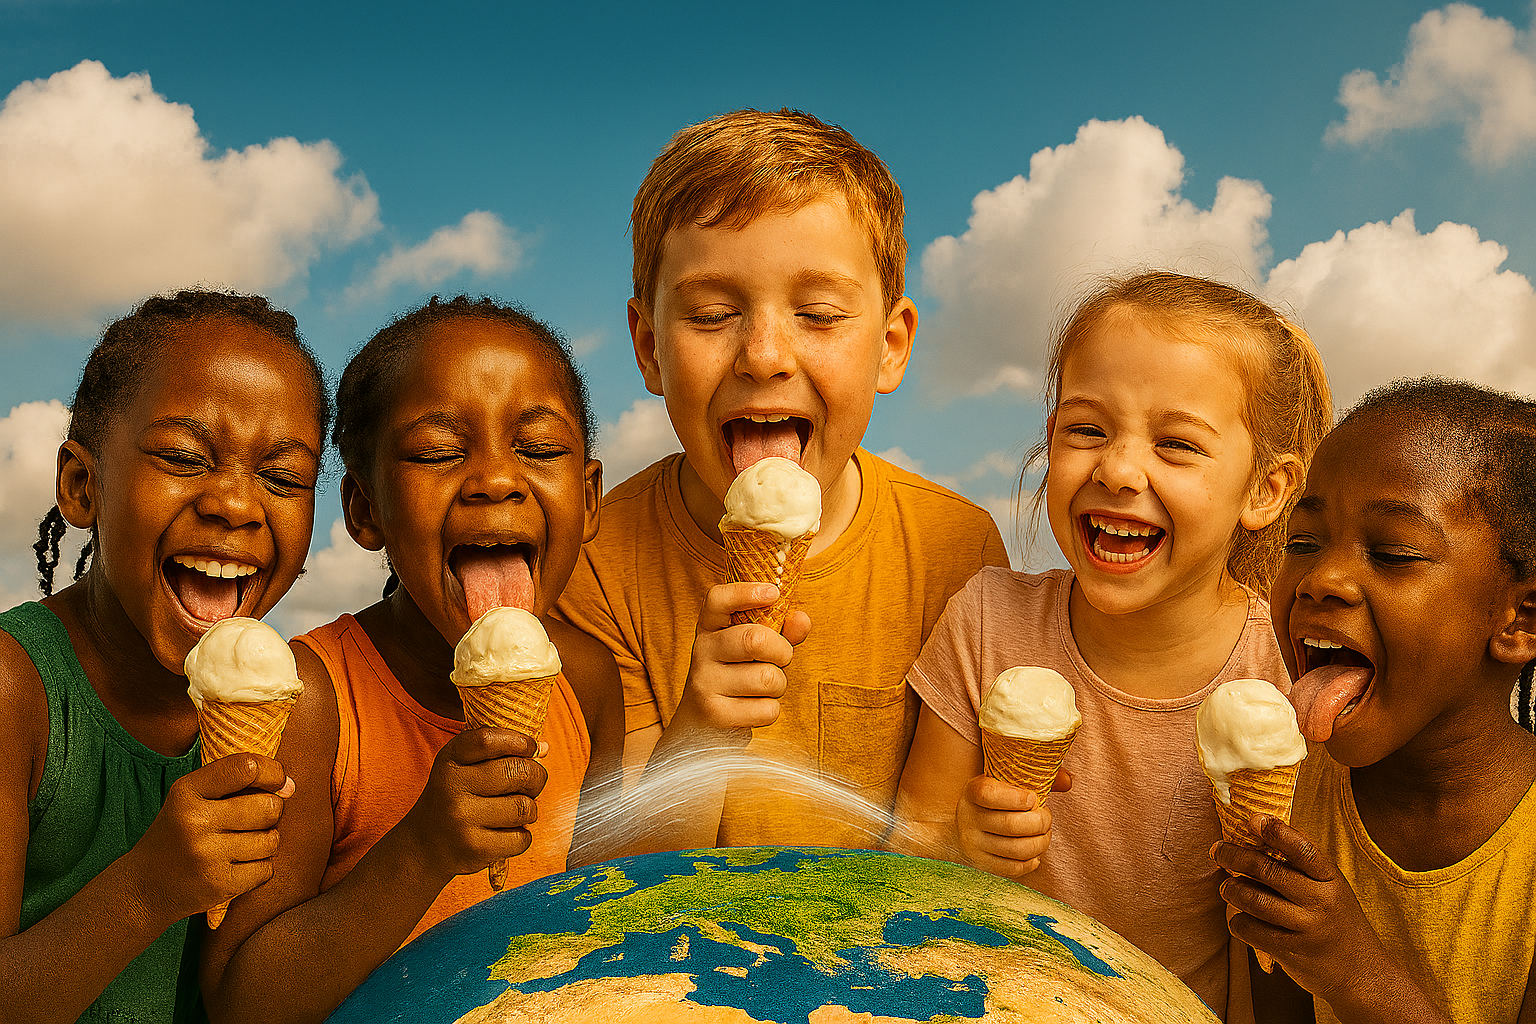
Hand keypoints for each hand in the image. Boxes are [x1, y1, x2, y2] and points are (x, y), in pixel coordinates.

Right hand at [133, 753, 294, 921]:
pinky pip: (266, 869)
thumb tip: (290, 786)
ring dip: (266, 842)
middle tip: (254, 820)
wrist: (143, 889)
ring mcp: (206, 855)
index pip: (246, 767)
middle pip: (268, 806)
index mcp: (186, 792)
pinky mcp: (219, 885)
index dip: (273, 772)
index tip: (278, 782)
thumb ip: (235, 783)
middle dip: (271, 811)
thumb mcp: (191, 798)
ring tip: (243, 844)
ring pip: (271, 840)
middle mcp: (194, 821)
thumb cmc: (179, 834)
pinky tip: (237, 866)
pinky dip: (259, 868)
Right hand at [399, 727, 546, 878]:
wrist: (424, 846)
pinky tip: (506, 833)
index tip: (533, 748)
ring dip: (529, 810)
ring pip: (524, 807)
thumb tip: (544, 748)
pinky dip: (522, 836)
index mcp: (450, 760)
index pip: (489, 739)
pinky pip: (521, 838)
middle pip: (518, 772)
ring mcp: (462, 819)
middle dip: (535, 777)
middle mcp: (452, 787)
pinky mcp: (474, 848)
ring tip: (514, 812)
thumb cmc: (454, 799)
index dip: (520, 741)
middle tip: (530, 785)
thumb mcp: (462, 767)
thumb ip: (498, 753)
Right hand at [669, 583, 810, 744]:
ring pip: (767, 678)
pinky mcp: (714, 713)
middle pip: (755, 639)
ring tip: (764, 689)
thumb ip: (781, 632)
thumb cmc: (737, 677)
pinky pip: (766, 709)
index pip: (718, 598)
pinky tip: (753, 709)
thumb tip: (802, 619)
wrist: (701, 726)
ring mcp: (704, 682)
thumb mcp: (754, 650)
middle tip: (781, 660)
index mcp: (710, 627)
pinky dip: (770, 710)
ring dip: (778, 685)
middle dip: (783, 652)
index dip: (746, 591)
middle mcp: (702, 650)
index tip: (774, 592)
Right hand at [956, 772, 1062, 877]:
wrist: (961, 827)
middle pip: (1009, 825)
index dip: (1015, 798)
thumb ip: (1035, 778)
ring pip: (1015, 849)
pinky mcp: (982, 864)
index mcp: (973, 792)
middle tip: (1046, 816)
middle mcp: (969, 819)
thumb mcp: (1004, 782)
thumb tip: (1068, 781)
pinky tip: (1035, 852)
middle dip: (1039, 822)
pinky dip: (1031, 861)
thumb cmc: (994, 800)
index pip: (988, 794)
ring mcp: (974, 844)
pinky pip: (1013, 868)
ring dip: (1040, 842)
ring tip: (1045, 833)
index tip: (1033, 798)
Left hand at [1215, 815, 1397, 1011]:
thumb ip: (1301, 867)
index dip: (1276, 832)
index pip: (1303, 849)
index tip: (1252, 819)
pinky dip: (1238, 922)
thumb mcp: (1330, 888)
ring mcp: (1308, 928)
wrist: (1362, 974)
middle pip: (1269, 871)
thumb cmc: (1337, 921)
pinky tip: (1239, 918)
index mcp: (1331, 879)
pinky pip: (1252, 931)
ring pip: (1255, 901)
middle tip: (1217, 851)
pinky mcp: (1293, 952)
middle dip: (1235, 857)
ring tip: (1226, 887)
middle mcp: (1322, 901)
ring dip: (1232, 890)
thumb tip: (1256, 835)